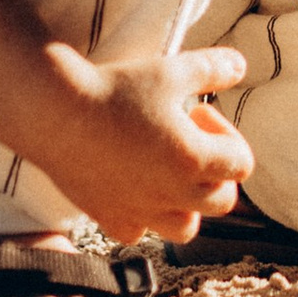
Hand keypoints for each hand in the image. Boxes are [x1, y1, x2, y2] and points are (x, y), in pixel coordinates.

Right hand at [27, 40, 253, 246]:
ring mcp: (142, 213)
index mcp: (195, 161)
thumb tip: (241, 64)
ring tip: (167, 172)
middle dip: (215, 173)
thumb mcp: (171, 70)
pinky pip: (140, 232)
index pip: (242, 164)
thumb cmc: (116, 90)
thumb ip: (212, 69)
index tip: (198, 114)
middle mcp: (174, 195)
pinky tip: (130, 186)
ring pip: (186, 227)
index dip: (226, 135)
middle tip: (188, 143)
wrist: (55, 113)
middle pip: (222, 202)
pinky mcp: (110, 220)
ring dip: (186, 203)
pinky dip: (143, 217)